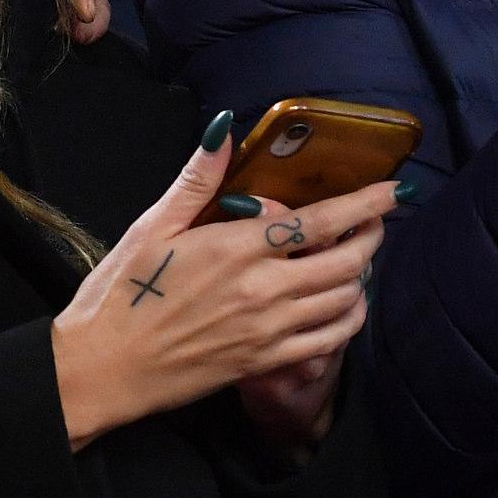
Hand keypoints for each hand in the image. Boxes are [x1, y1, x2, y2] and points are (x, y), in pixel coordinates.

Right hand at [49, 121, 395, 449]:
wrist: (104, 368)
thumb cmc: (121, 294)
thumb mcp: (153, 225)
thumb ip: (198, 179)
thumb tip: (224, 129)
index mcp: (236, 247)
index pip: (319, 220)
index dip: (365, 203)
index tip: (393, 190)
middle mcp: (263, 288)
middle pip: (347, 260)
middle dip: (371, 236)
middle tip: (375, 222)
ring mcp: (269, 330)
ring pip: (345, 300)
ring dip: (362, 276)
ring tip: (356, 259)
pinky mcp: (266, 362)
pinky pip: (330, 341)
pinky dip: (348, 319)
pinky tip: (341, 306)